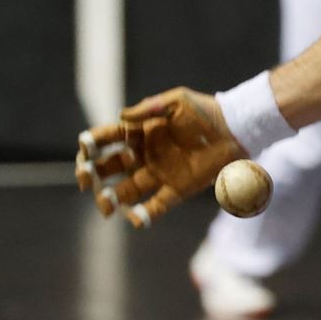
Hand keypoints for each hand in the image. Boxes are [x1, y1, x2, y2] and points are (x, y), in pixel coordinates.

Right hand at [75, 87, 247, 227]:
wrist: (235, 129)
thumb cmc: (205, 111)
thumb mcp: (176, 101)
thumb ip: (148, 108)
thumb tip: (121, 116)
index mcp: (141, 132)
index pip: (109, 139)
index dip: (93, 144)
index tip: (85, 149)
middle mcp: (146, 154)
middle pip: (110, 168)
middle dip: (93, 175)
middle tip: (86, 181)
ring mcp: (160, 173)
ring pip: (127, 190)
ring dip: (112, 199)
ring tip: (104, 205)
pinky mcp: (177, 189)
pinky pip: (156, 206)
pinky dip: (144, 215)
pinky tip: (134, 218)